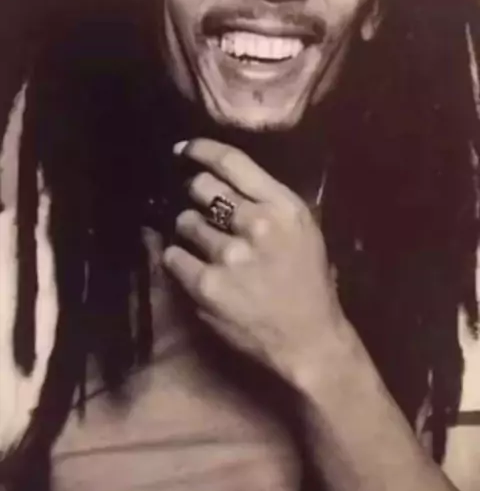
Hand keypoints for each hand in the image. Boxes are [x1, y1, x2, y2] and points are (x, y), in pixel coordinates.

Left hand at [163, 138, 345, 385]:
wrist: (309, 340)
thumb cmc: (307, 282)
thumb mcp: (301, 228)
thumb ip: (266, 200)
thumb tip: (218, 175)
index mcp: (283, 206)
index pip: (232, 162)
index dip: (200, 150)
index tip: (183, 150)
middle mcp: (257, 224)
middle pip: (201, 187)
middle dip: (195, 194)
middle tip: (198, 206)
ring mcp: (230, 256)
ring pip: (185, 221)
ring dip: (189, 229)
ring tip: (204, 244)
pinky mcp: (208, 286)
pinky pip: (174, 256)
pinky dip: (178, 258)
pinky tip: (193, 266)